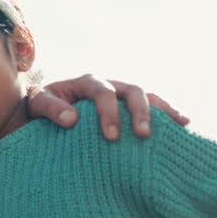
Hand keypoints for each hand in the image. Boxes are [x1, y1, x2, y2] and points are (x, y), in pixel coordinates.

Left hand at [26, 74, 188, 139]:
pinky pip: (150, 105)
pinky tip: (180, 123)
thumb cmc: (39, 106)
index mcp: (86, 82)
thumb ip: (51, 109)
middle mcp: (107, 84)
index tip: (111, 136)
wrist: (40, 108)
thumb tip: (72, 119)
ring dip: (161, 110)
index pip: (103, 93)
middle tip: (142, 135)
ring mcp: (119, 94)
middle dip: (139, 112)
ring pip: (146, 96)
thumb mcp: (37, 104)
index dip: (109, 113)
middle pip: (131, 91)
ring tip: (178, 124)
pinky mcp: (125, 106)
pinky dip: (165, 112)